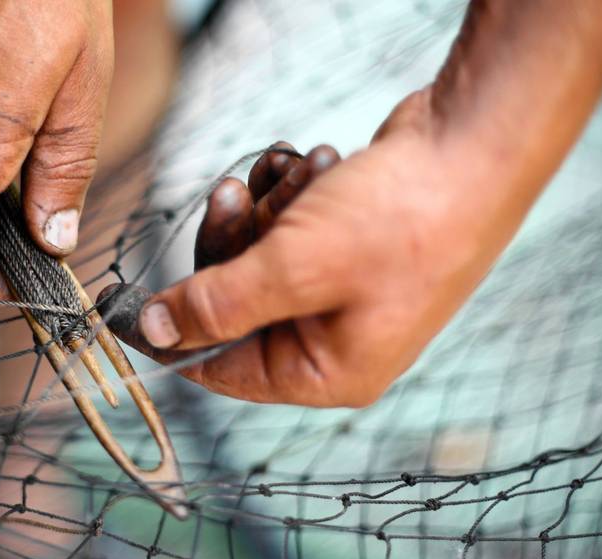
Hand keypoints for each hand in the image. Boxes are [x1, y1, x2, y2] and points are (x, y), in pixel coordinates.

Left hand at [101, 93, 533, 405]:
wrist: (476, 142)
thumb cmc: (402, 218)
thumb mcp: (291, 269)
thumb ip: (215, 305)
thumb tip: (153, 334)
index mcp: (326, 373)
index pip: (220, 370)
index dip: (173, 332)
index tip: (125, 299)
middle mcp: (335, 343)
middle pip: (232, 306)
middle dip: (230, 245)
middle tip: (232, 198)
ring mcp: (344, 293)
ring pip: (257, 257)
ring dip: (265, 210)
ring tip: (304, 177)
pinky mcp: (348, 246)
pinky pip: (288, 227)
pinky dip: (289, 194)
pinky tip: (314, 165)